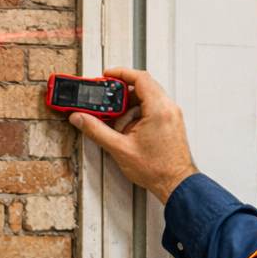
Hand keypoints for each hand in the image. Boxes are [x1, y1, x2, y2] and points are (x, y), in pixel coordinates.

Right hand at [69, 67, 198, 203]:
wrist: (175, 184)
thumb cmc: (157, 170)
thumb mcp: (120, 149)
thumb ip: (97, 130)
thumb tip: (81, 118)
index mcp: (159, 109)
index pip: (140, 78)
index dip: (121, 73)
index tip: (107, 75)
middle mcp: (169, 109)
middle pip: (142, 88)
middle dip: (122, 94)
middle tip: (107, 102)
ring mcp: (172, 116)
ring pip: (147, 99)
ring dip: (129, 108)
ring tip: (117, 124)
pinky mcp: (171, 123)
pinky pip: (152, 110)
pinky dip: (138, 115)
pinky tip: (128, 131)